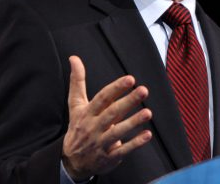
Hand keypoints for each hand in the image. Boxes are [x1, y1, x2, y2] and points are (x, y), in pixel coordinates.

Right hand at [62, 56, 151, 180]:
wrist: (71, 161)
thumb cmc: (78, 126)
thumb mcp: (76, 104)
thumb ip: (77, 81)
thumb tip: (74, 58)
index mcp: (87, 113)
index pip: (102, 98)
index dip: (116, 88)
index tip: (130, 79)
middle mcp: (94, 127)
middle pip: (112, 113)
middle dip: (128, 101)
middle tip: (143, 90)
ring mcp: (101, 143)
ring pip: (118, 132)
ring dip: (133, 122)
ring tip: (148, 112)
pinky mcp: (109, 157)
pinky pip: (123, 150)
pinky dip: (135, 143)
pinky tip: (148, 134)